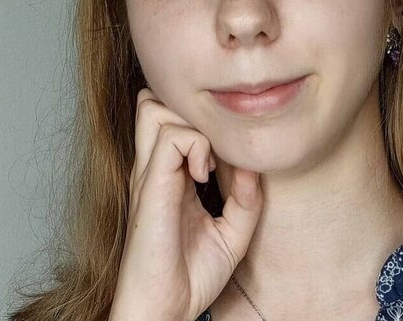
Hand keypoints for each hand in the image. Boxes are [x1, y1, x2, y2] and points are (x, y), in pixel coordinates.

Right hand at [110, 88, 262, 320]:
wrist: (165, 308)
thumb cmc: (190, 277)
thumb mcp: (233, 234)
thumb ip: (246, 199)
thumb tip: (254, 166)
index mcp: (166, 178)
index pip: (171, 121)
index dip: (204, 126)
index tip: (227, 159)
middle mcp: (153, 170)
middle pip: (155, 103)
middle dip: (189, 113)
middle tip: (213, 148)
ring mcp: (149, 175)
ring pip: (157, 107)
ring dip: (191, 124)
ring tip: (208, 161)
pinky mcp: (150, 186)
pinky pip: (172, 136)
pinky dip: (196, 144)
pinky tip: (204, 174)